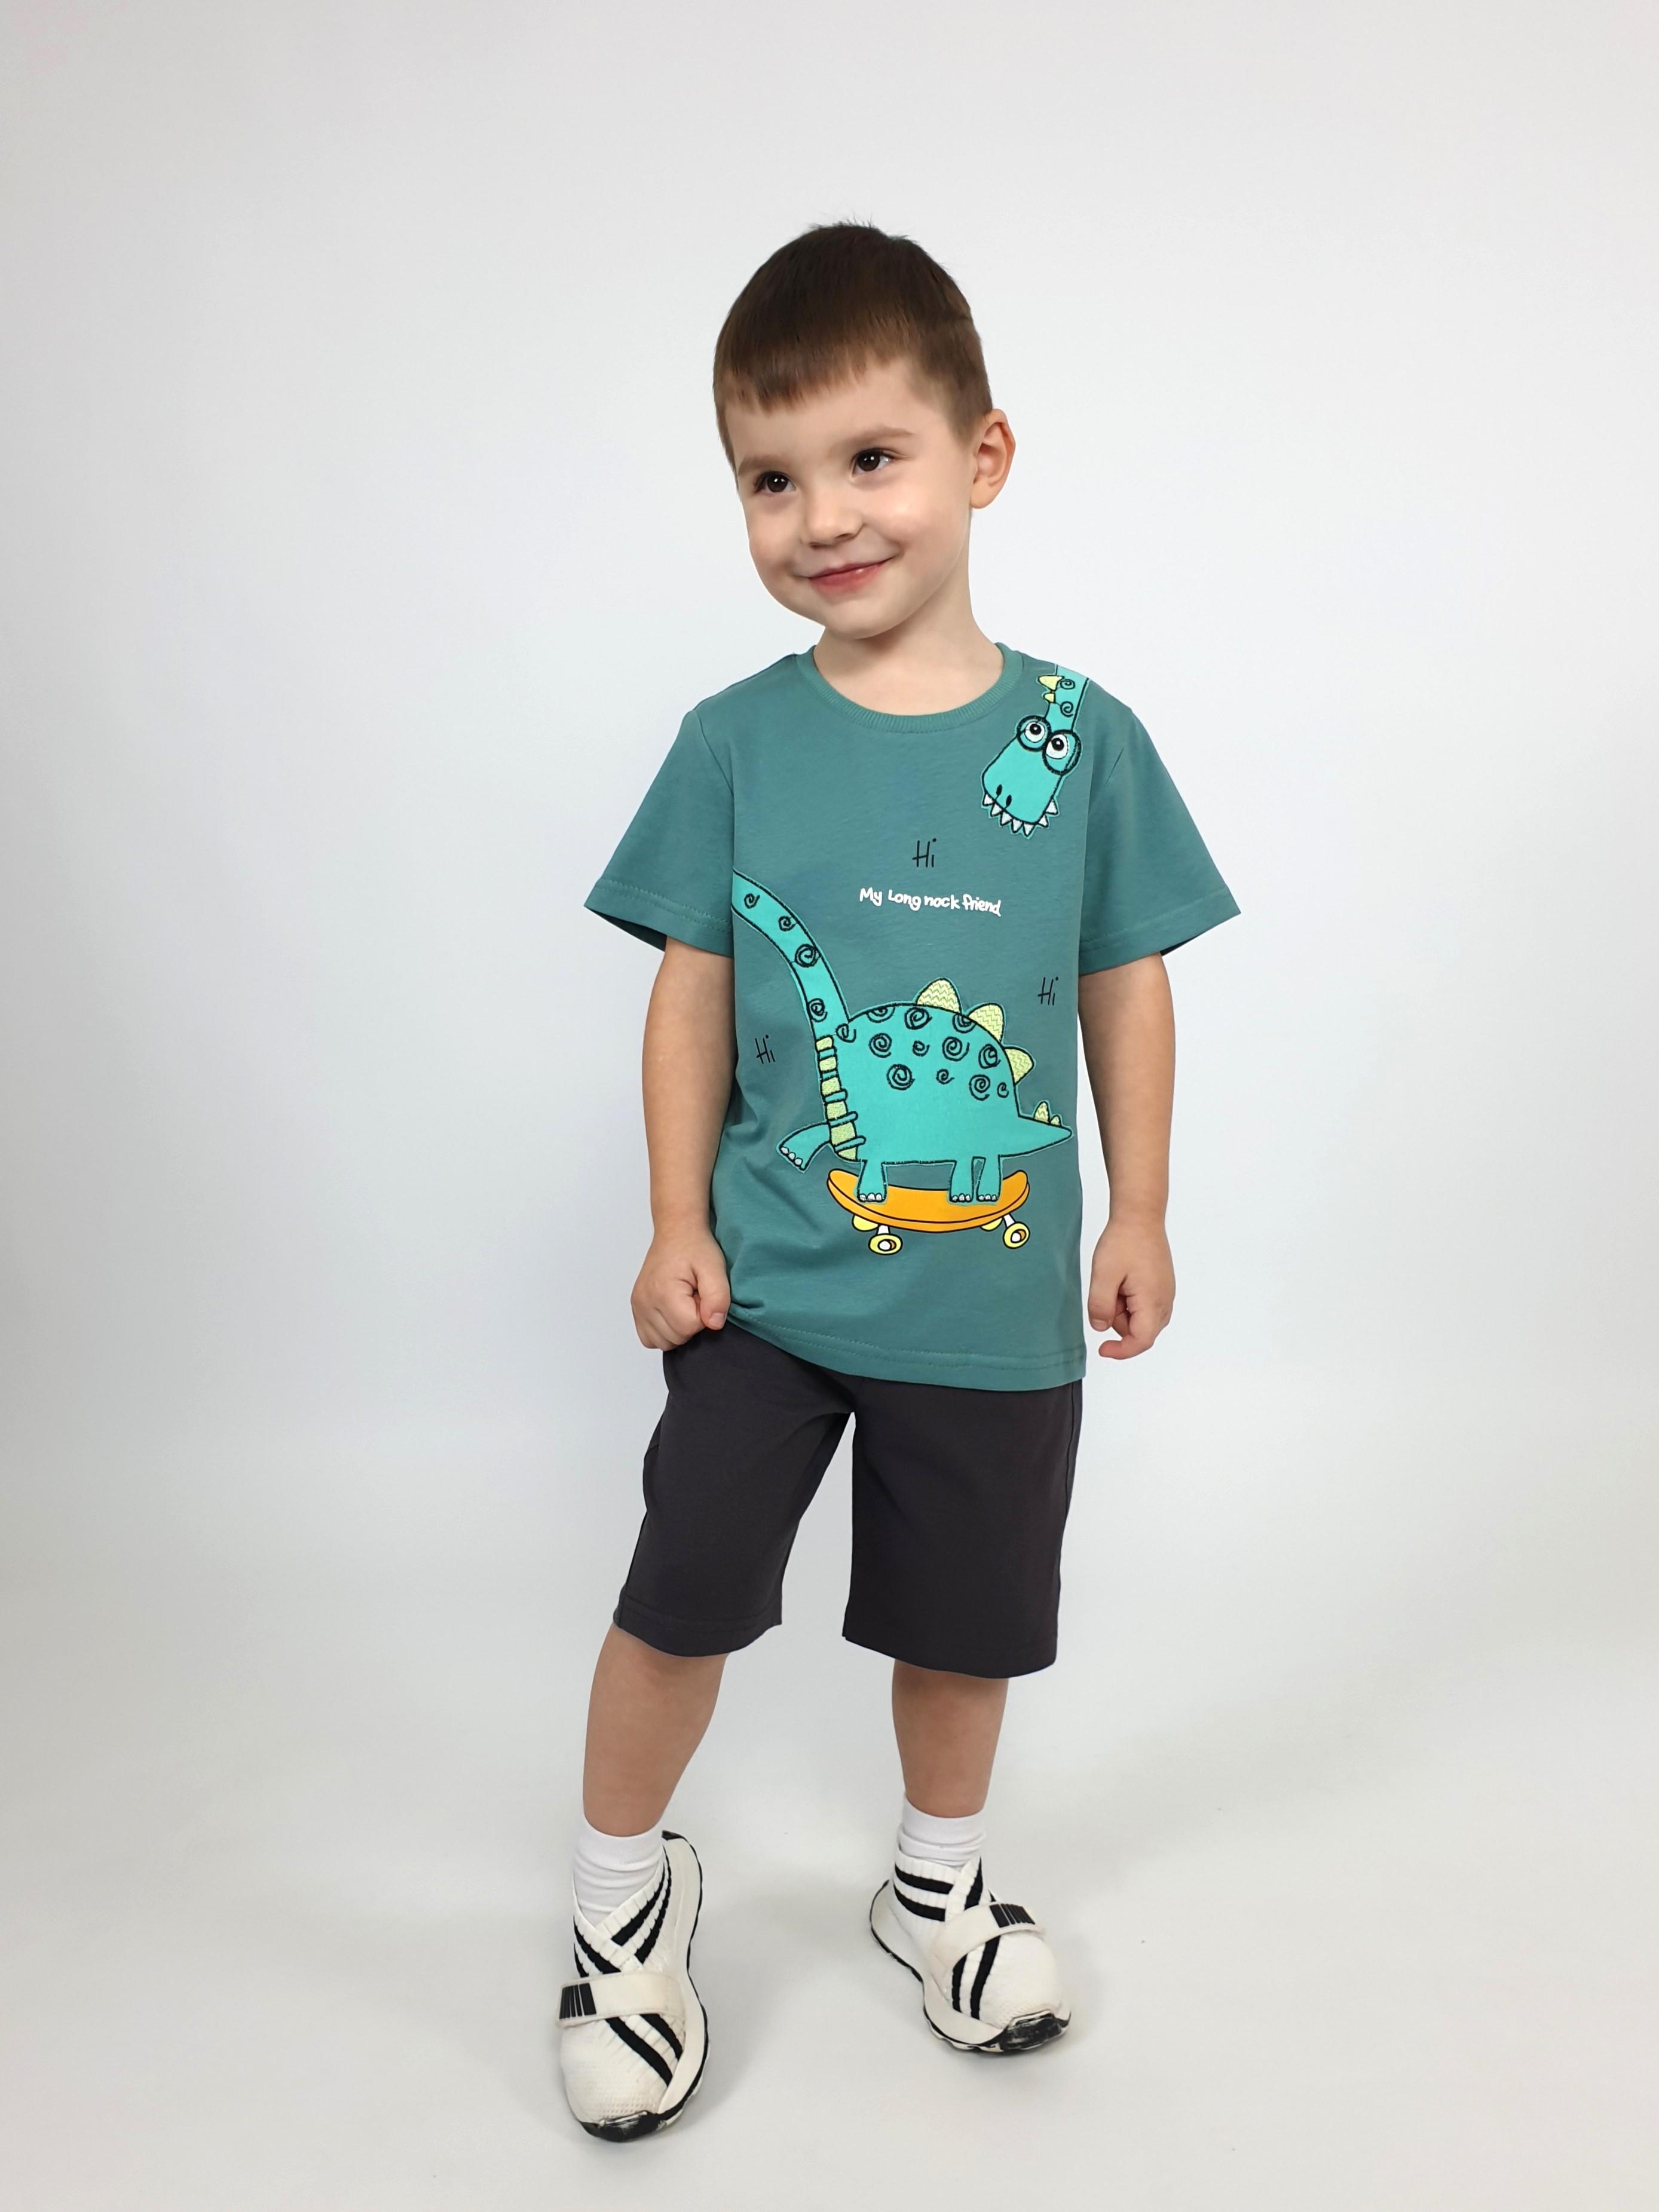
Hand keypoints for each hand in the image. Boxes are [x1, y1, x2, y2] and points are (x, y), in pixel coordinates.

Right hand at [631, 1228, 730, 1348]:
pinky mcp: (637, 1308)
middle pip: (676, 1338)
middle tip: (695, 1296)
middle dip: (691, 1322)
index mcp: (663, 1292)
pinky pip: (649, 1338)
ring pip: (663, 1342)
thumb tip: (714, 1324)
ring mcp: (638, 1306)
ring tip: (684, 1302)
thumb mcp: (715, 1268)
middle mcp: (645, 1301)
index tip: (703, 1295)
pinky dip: (664, 1331)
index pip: (689, 1327)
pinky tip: (673, 1312)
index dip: (703, 1314)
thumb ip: (718, 1297)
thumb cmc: (695, 1247)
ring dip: (678, 1328)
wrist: (677, 1232)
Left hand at [1087, 1216, 1174, 1359]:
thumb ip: (1100, 1306)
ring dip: (1123, 1308)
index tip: (1103, 1348)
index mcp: (1152, 1301)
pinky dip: (1129, 1299)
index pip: (1141, 1341)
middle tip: (1108, 1292)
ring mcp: (1165, 1293)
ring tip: (1115, 1281)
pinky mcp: (1161, 1286)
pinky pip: (1144, 1305)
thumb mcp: (1103, 1275)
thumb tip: (1100, 1327)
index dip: (1121, 1351)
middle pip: (1140, 1330)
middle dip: (1118, 1320)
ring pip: (1141, 1318)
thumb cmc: (1124, 1241)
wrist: (1140, 1216)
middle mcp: (1165, 1301)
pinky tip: (1122, 1279)